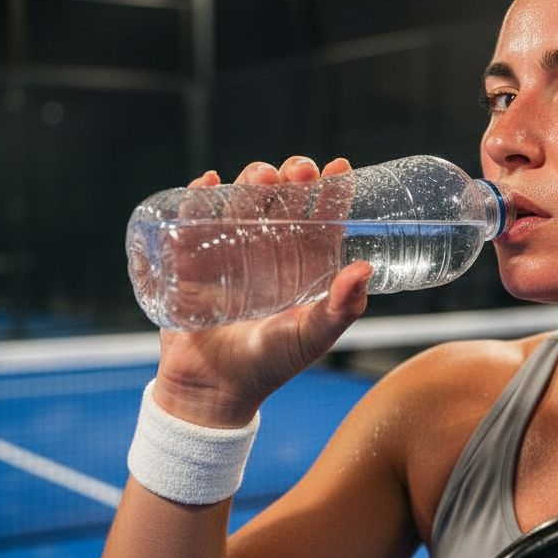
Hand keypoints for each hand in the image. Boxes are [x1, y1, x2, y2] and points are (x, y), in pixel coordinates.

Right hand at [151, 156, 371, 427]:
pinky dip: (197, 197)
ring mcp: (229, 249)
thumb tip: (365, 270)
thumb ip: (341, 309)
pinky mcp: (192, 258)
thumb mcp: (312, 337)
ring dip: (250, 181)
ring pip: (241, 201)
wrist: (213, 390)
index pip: (320, 215)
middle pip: (281, 198)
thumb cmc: (269, 365)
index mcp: (303, 262)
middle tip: (299, 172)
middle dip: (292, 176)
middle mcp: (268, 249)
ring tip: (261, 178)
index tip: (339, 167)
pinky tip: (207, 183)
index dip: (331, 189)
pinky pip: (193, 219)